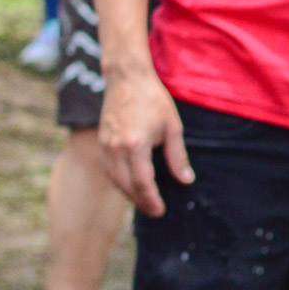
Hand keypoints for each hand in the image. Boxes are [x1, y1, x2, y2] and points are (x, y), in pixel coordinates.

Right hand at [98, 68, 190, 217]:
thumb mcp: (172, 128)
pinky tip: (131, 184)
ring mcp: (106, 144)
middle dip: (141, 201)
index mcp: (135, 144)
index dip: (151, 200)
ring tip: (145, 201)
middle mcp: (116, 147)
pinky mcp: (102, 141)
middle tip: (155, 211)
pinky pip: (108, 168)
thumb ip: (178, 156)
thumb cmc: (153, 100)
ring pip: (114, 179)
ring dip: (129, 193)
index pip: (142, 183)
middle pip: (126, 185)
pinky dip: (119, 180)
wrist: (127, 78)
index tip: (160, 211)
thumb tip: (186, 180)